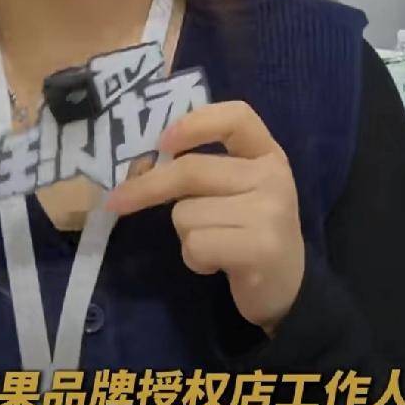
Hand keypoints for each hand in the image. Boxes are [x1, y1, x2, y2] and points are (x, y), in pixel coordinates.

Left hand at [106, 101, 304, 336]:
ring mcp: (270, 211)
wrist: (288, 288)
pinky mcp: (261, 247)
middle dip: (146, 188)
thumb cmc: (249, 232)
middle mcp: (273, 176)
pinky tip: (217, 264)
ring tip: (213, 244)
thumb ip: (203, 170)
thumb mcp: (237, 190)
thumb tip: (139, 165)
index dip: (195, 122)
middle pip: (191, 170)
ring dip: (185, 235)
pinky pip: (196, 244)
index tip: (162, 141)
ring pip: (186, 213)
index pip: (237, 116)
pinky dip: (195, 259)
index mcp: (267, 154)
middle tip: (115, 201)